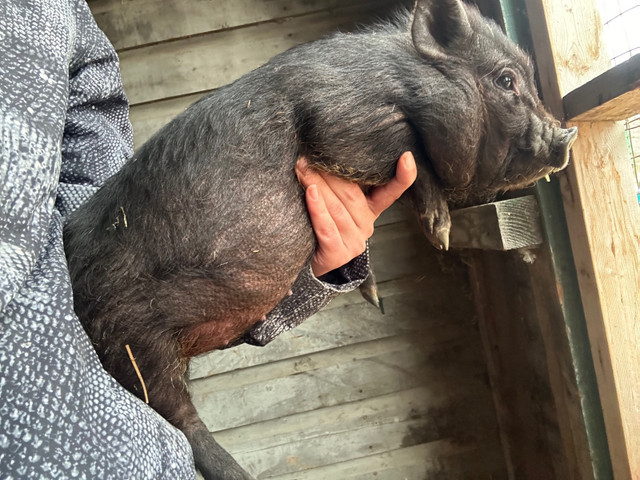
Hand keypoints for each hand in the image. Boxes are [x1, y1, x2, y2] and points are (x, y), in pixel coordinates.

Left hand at [296, 152, 416, 276]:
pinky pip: (327, 226)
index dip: (403, 176)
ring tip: (302, 168)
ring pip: (337, 208)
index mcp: (372, 209)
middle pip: (352, 194)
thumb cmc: (322, 226)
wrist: (311, 264)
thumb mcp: (337, 204)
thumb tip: (322, 153)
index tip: (406, 157)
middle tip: (309, 156)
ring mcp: (354, 242)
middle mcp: (367, 225)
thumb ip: (340, 184)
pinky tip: (309, 191)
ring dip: (317, 184)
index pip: (392, 192)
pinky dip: (317, 207)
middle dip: (329, 172)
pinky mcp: (338, 253)